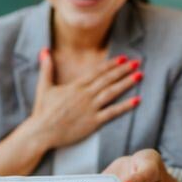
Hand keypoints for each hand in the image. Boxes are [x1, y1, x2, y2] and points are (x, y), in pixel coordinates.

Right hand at [0, 50, 141, 175]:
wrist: (41, 132)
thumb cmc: (42, 111)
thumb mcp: (43, 86)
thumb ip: (47, 68)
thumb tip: (44, 50)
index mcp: (75, 86)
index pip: (97, 72)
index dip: (111, 64)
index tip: (123, 58)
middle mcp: (85, 95)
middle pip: (108, 79)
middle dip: (123, 70)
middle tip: (137, 62)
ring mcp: (90, 108)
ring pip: (112, 93)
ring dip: (127, 83)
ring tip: (139, 75)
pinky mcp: (93, 122)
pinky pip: (112, 113)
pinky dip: (125, 106)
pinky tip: (137, 100)